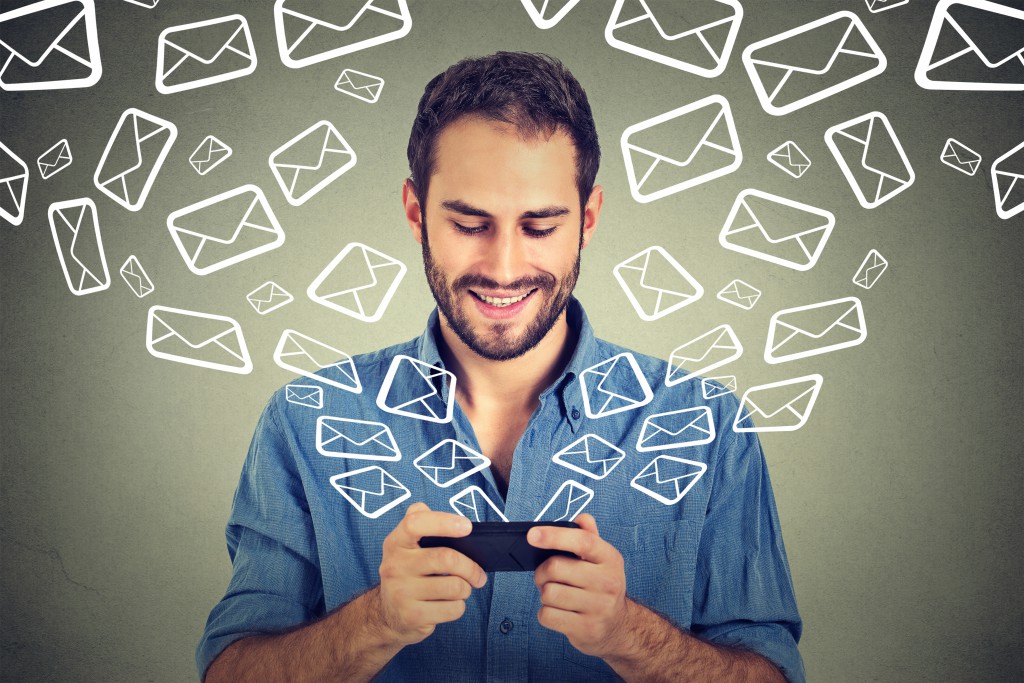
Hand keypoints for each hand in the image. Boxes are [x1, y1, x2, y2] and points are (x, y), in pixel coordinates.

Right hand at [376, 502, 486, 645]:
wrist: (388, 615)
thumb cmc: (408, 574)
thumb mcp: (405, 547)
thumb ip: (420, 522)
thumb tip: (435, 511)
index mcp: (396, 543)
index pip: (415, 523)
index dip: (444, 522)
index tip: (467, 527)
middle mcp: (394, 565)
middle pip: (446, 558)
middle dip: (471, 568)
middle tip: (478, 575)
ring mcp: (401, 592)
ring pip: (454, 586)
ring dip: (465, 589)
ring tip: (459, 590)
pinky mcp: (411, 616)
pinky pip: (453, 609)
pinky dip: (458, 607)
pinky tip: (448, 605)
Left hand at [529, 514, 630, 658]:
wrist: (618, 627)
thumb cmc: (602, 586)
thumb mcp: (602, 560)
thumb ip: (589, 536)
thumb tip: (582, 518)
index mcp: (610, 558)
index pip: (582, 541)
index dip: (554, 536)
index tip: (532, 535)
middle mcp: (608, 582)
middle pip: (554, 568)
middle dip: (542, 572)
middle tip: (547, 576)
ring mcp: (599, 608)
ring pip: (548, 593)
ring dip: (544, 593)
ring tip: (556, 594)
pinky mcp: (586, 629)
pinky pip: (547, 615)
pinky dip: (546, 613)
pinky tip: (559, 611)